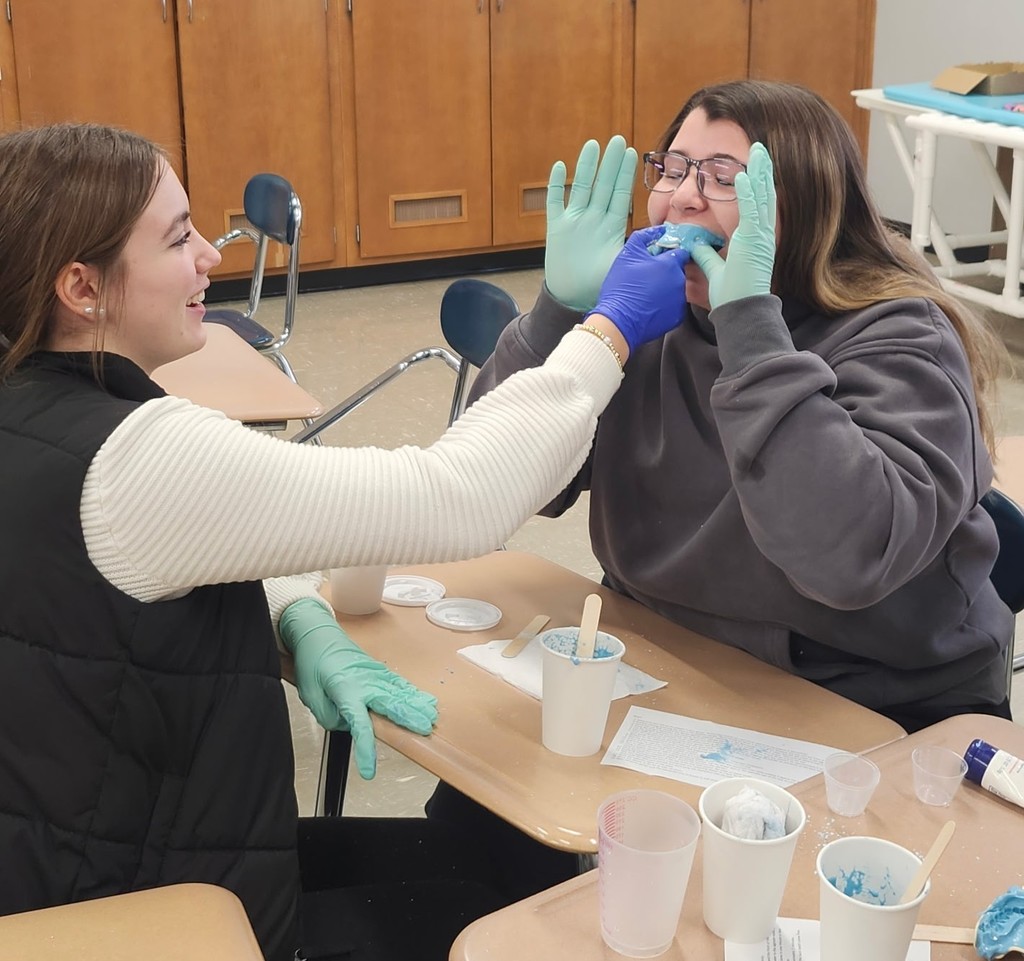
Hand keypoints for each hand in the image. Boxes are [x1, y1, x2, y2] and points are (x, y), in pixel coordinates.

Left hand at [280, 599, 437, 778]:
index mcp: (345, 690)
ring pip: (399, 692)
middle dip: (408, 718)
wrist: (316, 633)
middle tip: (425, 729)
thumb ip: (329, 716)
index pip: (359, 725)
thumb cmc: (312, 661)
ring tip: (432, 715)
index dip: (365, 749)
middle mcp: (365, 682)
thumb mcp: (310, 695)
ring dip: (416, 705)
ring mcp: (374, 674)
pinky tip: (425, 698)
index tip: (369, 771)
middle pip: (390, 704)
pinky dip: (413, 692)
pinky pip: (398, 683)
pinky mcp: (378, 669)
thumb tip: (348, 724)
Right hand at [545, 136, 637, 310]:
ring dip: (587, 167)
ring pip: (581, 187)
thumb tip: (667, 240)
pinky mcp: (556, 228)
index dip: (625, 174)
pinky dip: (556, 185)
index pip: (620, 194)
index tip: (632, 153)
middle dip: (610, 163)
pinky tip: (560, 166)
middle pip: (603, 185)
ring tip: (593, 145)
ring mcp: (574, 222)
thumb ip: (641, 250)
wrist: (572, 299)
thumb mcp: (624, 266)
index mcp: (611, 227)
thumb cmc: (600, 286)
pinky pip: (555, 202)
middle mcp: (593, 219)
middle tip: (618, 140)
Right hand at [587, 225, 688, 352]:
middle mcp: (680, 281)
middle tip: (647, 276)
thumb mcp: (628, 255)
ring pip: (675, 288)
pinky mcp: (676, 317)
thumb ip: (645, 237)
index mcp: (670, 264)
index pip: (680, 252)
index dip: (669, 252)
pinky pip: (673, 306)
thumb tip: (659, 229)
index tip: (659, 257)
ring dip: (665, 288)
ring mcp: (680, 300)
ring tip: (646, 293)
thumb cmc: (621, 287)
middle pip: (677, 271)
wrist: (618, 321)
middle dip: (665, 271)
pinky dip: (664, 305)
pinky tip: (649, 305)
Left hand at [689, 142, 776, 308]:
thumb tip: (694, 245)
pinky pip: (753, 210)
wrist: (741, 310)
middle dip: (762, 170)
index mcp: (755, 241)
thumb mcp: (716, 270)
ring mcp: (761, 236)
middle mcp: (763, 235)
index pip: (758, 206)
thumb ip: (705, 256)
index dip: (756, 185)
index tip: (752, 167)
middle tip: (760, 148)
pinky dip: (749, 191)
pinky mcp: (755, 240)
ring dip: (760, 172)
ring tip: (757, 150)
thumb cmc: (732, 296)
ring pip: (763, 196)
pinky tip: (744, 174)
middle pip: (765, 195)